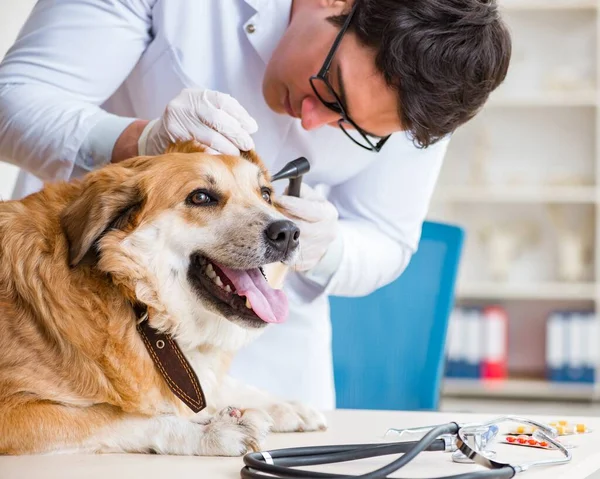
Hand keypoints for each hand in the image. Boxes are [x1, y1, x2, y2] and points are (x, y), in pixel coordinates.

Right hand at [138, 88, 257, 155]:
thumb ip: (224, 117)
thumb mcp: (204, 114)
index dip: (240, 115)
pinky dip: (212, 154)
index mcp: (197, 95)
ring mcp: (177, 119)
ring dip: (227, 147)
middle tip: (247, 144)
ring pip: (209, 136)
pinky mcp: (172, 136)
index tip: (252, 127)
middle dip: (236, 133)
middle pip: (218, 118)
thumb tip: (250, 128)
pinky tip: (220, 159)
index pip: (224, 101)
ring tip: (236, 154)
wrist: (157, 136)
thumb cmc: (189, 127)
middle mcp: (186, 103)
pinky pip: (198, 148)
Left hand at [277, 184, 338, 271]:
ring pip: (294, 243)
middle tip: (270, 215)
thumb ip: (298, 191)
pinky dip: (282, 249)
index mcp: (328, 214)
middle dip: (282, 221)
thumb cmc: (313, 212)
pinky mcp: (311, 261)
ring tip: (273, 228)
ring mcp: (320, 249)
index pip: (306, 209)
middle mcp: (327, 232)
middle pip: (299, 228)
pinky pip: (292, 256)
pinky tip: (278, 241)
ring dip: (281, 236)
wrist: (324, 235)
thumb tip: (280, 188)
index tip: (276, 199)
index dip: (288, 203)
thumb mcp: (311, 197)